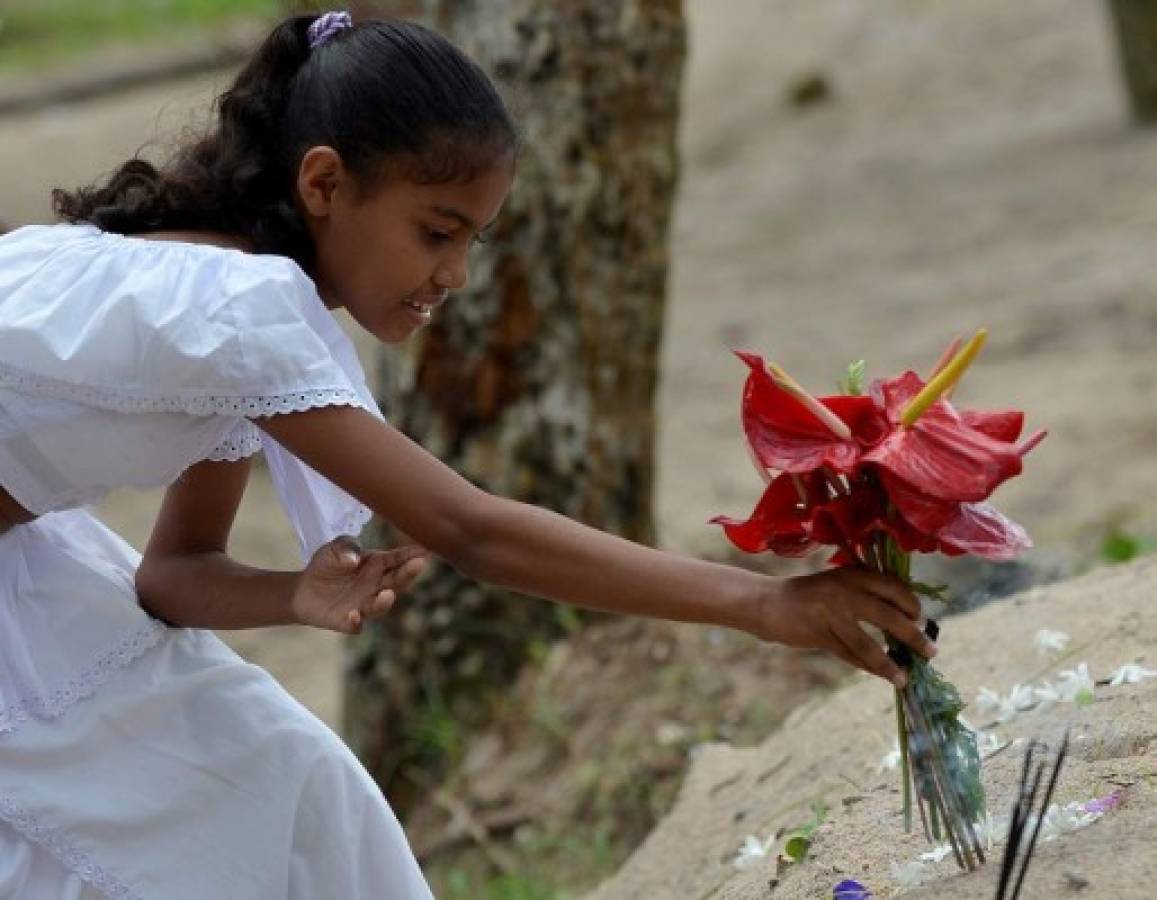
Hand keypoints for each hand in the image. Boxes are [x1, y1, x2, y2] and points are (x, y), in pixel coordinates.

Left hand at [291, 536, 429, 633]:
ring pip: (381, 606)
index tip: (426, 549)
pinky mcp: (348, 621)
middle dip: (409, 573)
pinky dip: (355, 623)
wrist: (304, 590)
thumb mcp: (334, 548)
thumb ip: (346, 547)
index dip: (412, 553)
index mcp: (377, 565)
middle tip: (418, 564)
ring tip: (387, 594)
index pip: (398, 558)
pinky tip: (352, 616)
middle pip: (397, 581)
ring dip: (385, 602)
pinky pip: (356, 625)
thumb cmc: (327, 564)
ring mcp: (364, 604)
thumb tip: (354, 560)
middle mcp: (377, 586)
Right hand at [753, 567, 935, 687]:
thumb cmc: (809, 595)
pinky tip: (883, 676)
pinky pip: (850, 656)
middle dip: (913, 637)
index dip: (911, 605)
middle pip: (888, 617)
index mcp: (853, 574)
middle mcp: (844, 592)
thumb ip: (865, 593)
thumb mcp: (838, 583)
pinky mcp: (819, 635)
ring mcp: (831, 615)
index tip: (920, 618)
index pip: (894, 588)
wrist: (768, 603)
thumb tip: (903, 617)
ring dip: (890, 664)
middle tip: (931, 652)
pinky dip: (869, 668)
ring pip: (868, 644)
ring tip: (905, 678)